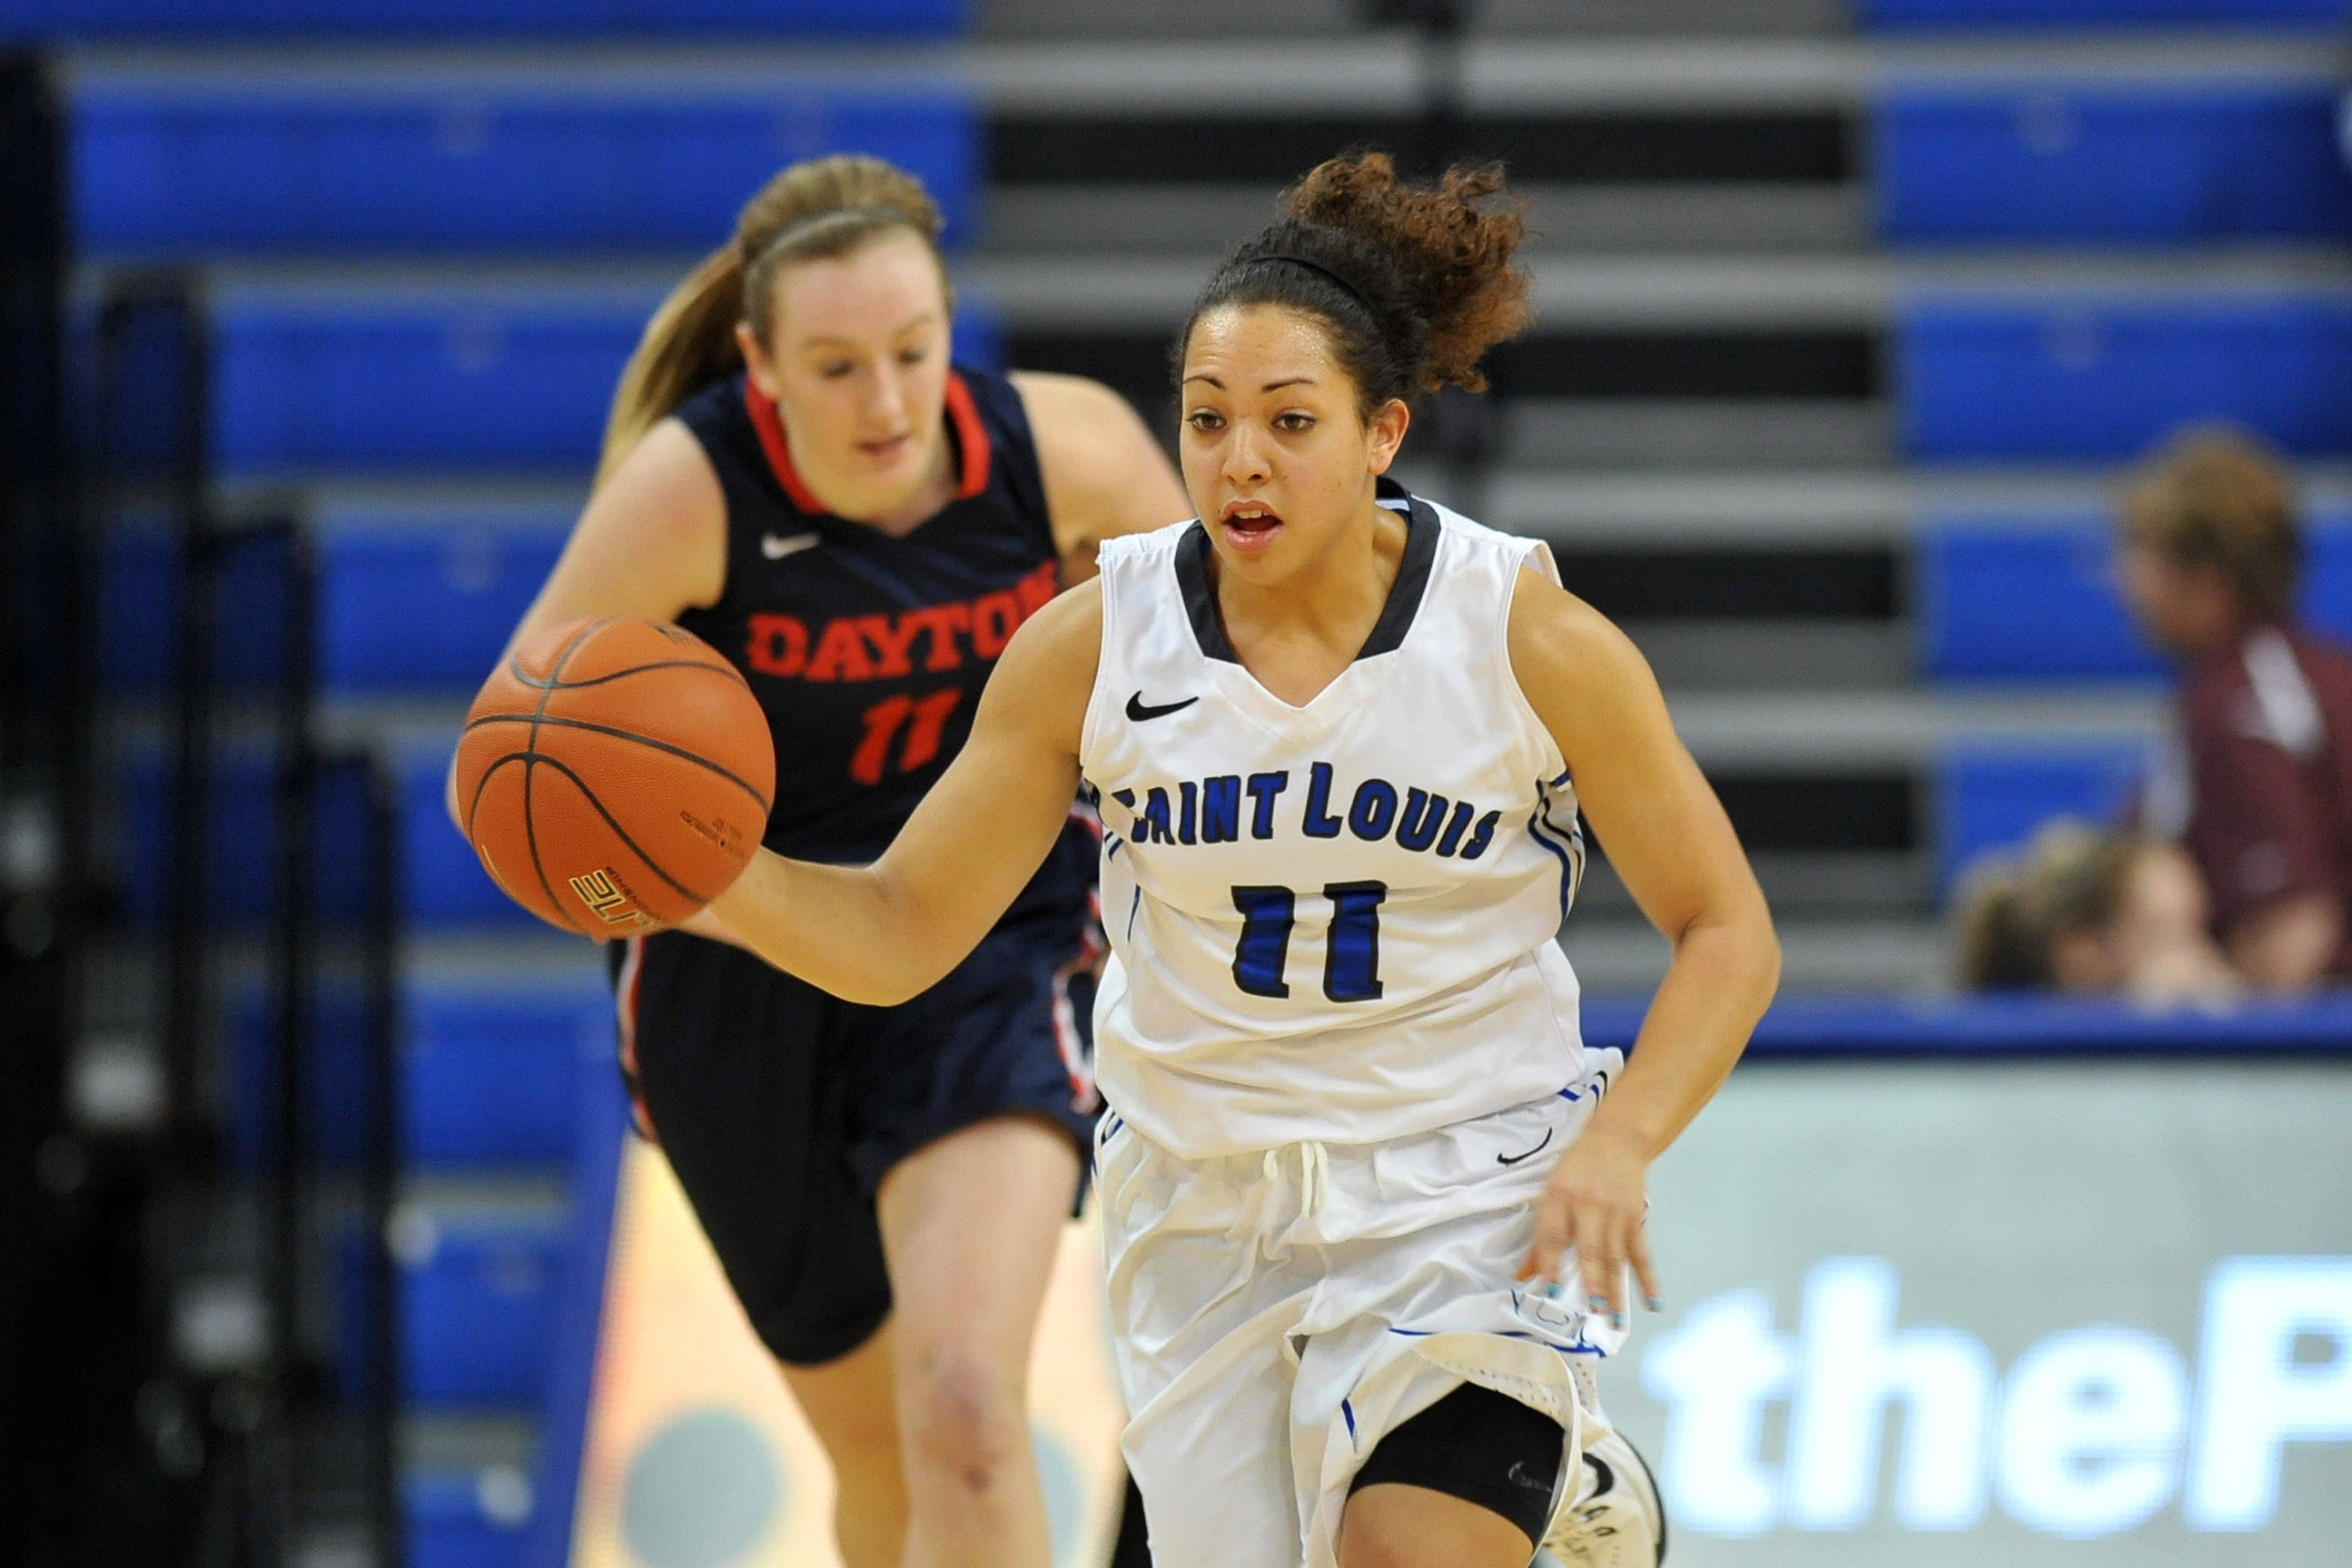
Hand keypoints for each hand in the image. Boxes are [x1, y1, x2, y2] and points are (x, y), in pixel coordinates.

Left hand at [1517, 1121, 1659, 1328]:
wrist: (1617, 1141)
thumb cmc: (1575, 1172)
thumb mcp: (1551, 1195)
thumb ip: (1540, 1239)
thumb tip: (1522, 1276)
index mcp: (1560, 1197)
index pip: (1552, 1235)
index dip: (1550, 1263)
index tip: (1550, 1291)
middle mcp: (1589, 1205)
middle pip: (1590, 1249)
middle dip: (1591, 1281)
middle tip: (1591, 1311)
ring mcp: (1616, 1213)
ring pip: (1616, 1257)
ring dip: (1616, 1290)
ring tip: (1615, 1318)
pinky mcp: (1636, 1219)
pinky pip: (1642, 1254)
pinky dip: (1648, 1279)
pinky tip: (1652, 1303)